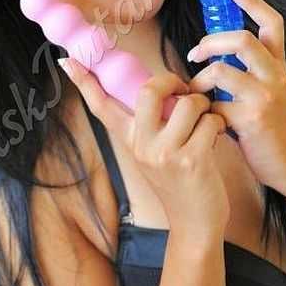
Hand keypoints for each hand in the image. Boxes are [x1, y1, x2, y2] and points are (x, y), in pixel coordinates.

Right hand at [58, 57, 230, 241]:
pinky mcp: (190, 161)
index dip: (84, 81)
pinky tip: (216, 137)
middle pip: (149, 90)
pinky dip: (218, 124)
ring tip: (205, 121)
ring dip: (204, 106)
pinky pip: (209, 121)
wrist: (194, 224)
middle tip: (183, 91)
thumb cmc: (178, 182)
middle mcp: (140, 145)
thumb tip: (156, 88)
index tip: (66, 60)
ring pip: (188, 103)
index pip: (100, 105)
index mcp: (128, 139)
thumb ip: (149, 123)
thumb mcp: (152, 153)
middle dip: (172, 81)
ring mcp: (163, 154)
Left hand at [186, 0, 285, 190]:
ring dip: (199, 80)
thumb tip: (211, 54)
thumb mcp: (269, 91)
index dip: (252, 1)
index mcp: (278, 66)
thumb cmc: (271, 127)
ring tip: (195, 92)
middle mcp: (275, 76)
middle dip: (211, 41)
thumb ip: (247, 71)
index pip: (272, 24)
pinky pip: (214, 104)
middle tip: (195, 53)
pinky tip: (204, 118)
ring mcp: (265, 97)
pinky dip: (202, 110)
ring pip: (221, 70)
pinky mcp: (252, 119)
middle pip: (243, 39)